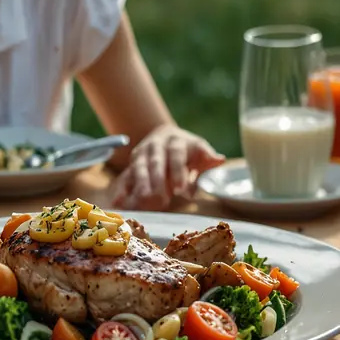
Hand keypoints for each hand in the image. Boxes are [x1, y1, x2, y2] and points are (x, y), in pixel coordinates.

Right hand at [109, 125, 224, 209]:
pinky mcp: (132, 165)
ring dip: (140, 185)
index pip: (176, 154)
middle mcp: (156, 145)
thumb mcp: (200, 150)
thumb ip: (208, 157)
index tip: (181, 189)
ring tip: (141, 201)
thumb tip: (220, 160)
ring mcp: (141, 154)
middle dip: (157, 180)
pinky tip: (119, 203)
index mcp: (175, 141)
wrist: (165, 136)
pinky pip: (126, 177)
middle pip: (155, 162)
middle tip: (160, 199)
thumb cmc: (188, 149)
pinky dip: (122, 190)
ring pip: (138, 168)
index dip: (178, 171)